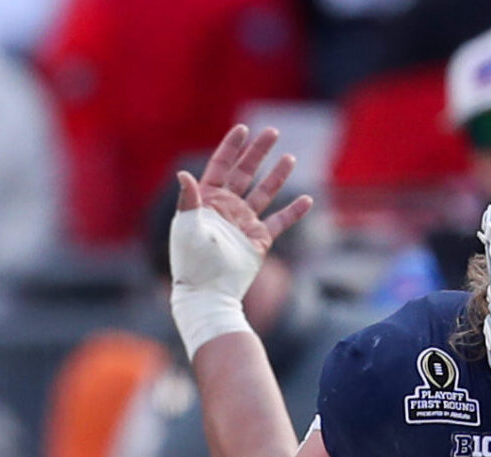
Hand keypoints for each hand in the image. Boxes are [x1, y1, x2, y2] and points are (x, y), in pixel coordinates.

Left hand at [169, 124, 312, 356]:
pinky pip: (280, 222)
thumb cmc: (191, 261)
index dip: (231, 146)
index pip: (221, 165)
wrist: (207, 293)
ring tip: (290, 158)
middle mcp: (227, 207)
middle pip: (245, 172)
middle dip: (258, 152)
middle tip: (272, 131)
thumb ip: (189, 199)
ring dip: (277, 176)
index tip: (243, 129)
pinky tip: (307, 199)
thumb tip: (184, 174)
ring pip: (264, 193)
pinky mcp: (259, 241)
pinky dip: (294, 212)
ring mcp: (244, 223)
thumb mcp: (187, 226)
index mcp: (208, 200)